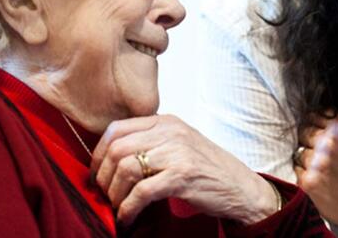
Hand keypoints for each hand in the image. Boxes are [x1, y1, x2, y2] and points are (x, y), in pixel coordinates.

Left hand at [91, 114, 278, 225]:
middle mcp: (170, 132)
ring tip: (117, 207)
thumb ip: (152, 143)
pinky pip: (142, 192)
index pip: (117, 128)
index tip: (96, 173)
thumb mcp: (179, 145)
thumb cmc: (207, 170)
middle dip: (103, 176)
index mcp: (166, 121)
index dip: (98, 153)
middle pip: (117, 149)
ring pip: (125, 169)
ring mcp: (177, 152)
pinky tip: (128, 217)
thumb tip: (110, 157)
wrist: (241, 188)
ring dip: (115, 194)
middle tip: (103, 194)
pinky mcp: (182, 175)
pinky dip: (128, 208)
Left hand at [295, 113, 337, 236]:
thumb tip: (316, 115)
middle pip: (304, 131)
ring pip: (299, 151)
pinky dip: (305, 174)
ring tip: (324, 170)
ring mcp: (317, 161)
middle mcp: (329, 142)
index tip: (316, 132)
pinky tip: (321, 181)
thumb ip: (337, 125)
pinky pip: (296, 170)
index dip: (314, 125)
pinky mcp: (308, 181)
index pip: (314, 116)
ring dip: (307, 159)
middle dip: (309, 140)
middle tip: (320, 153)